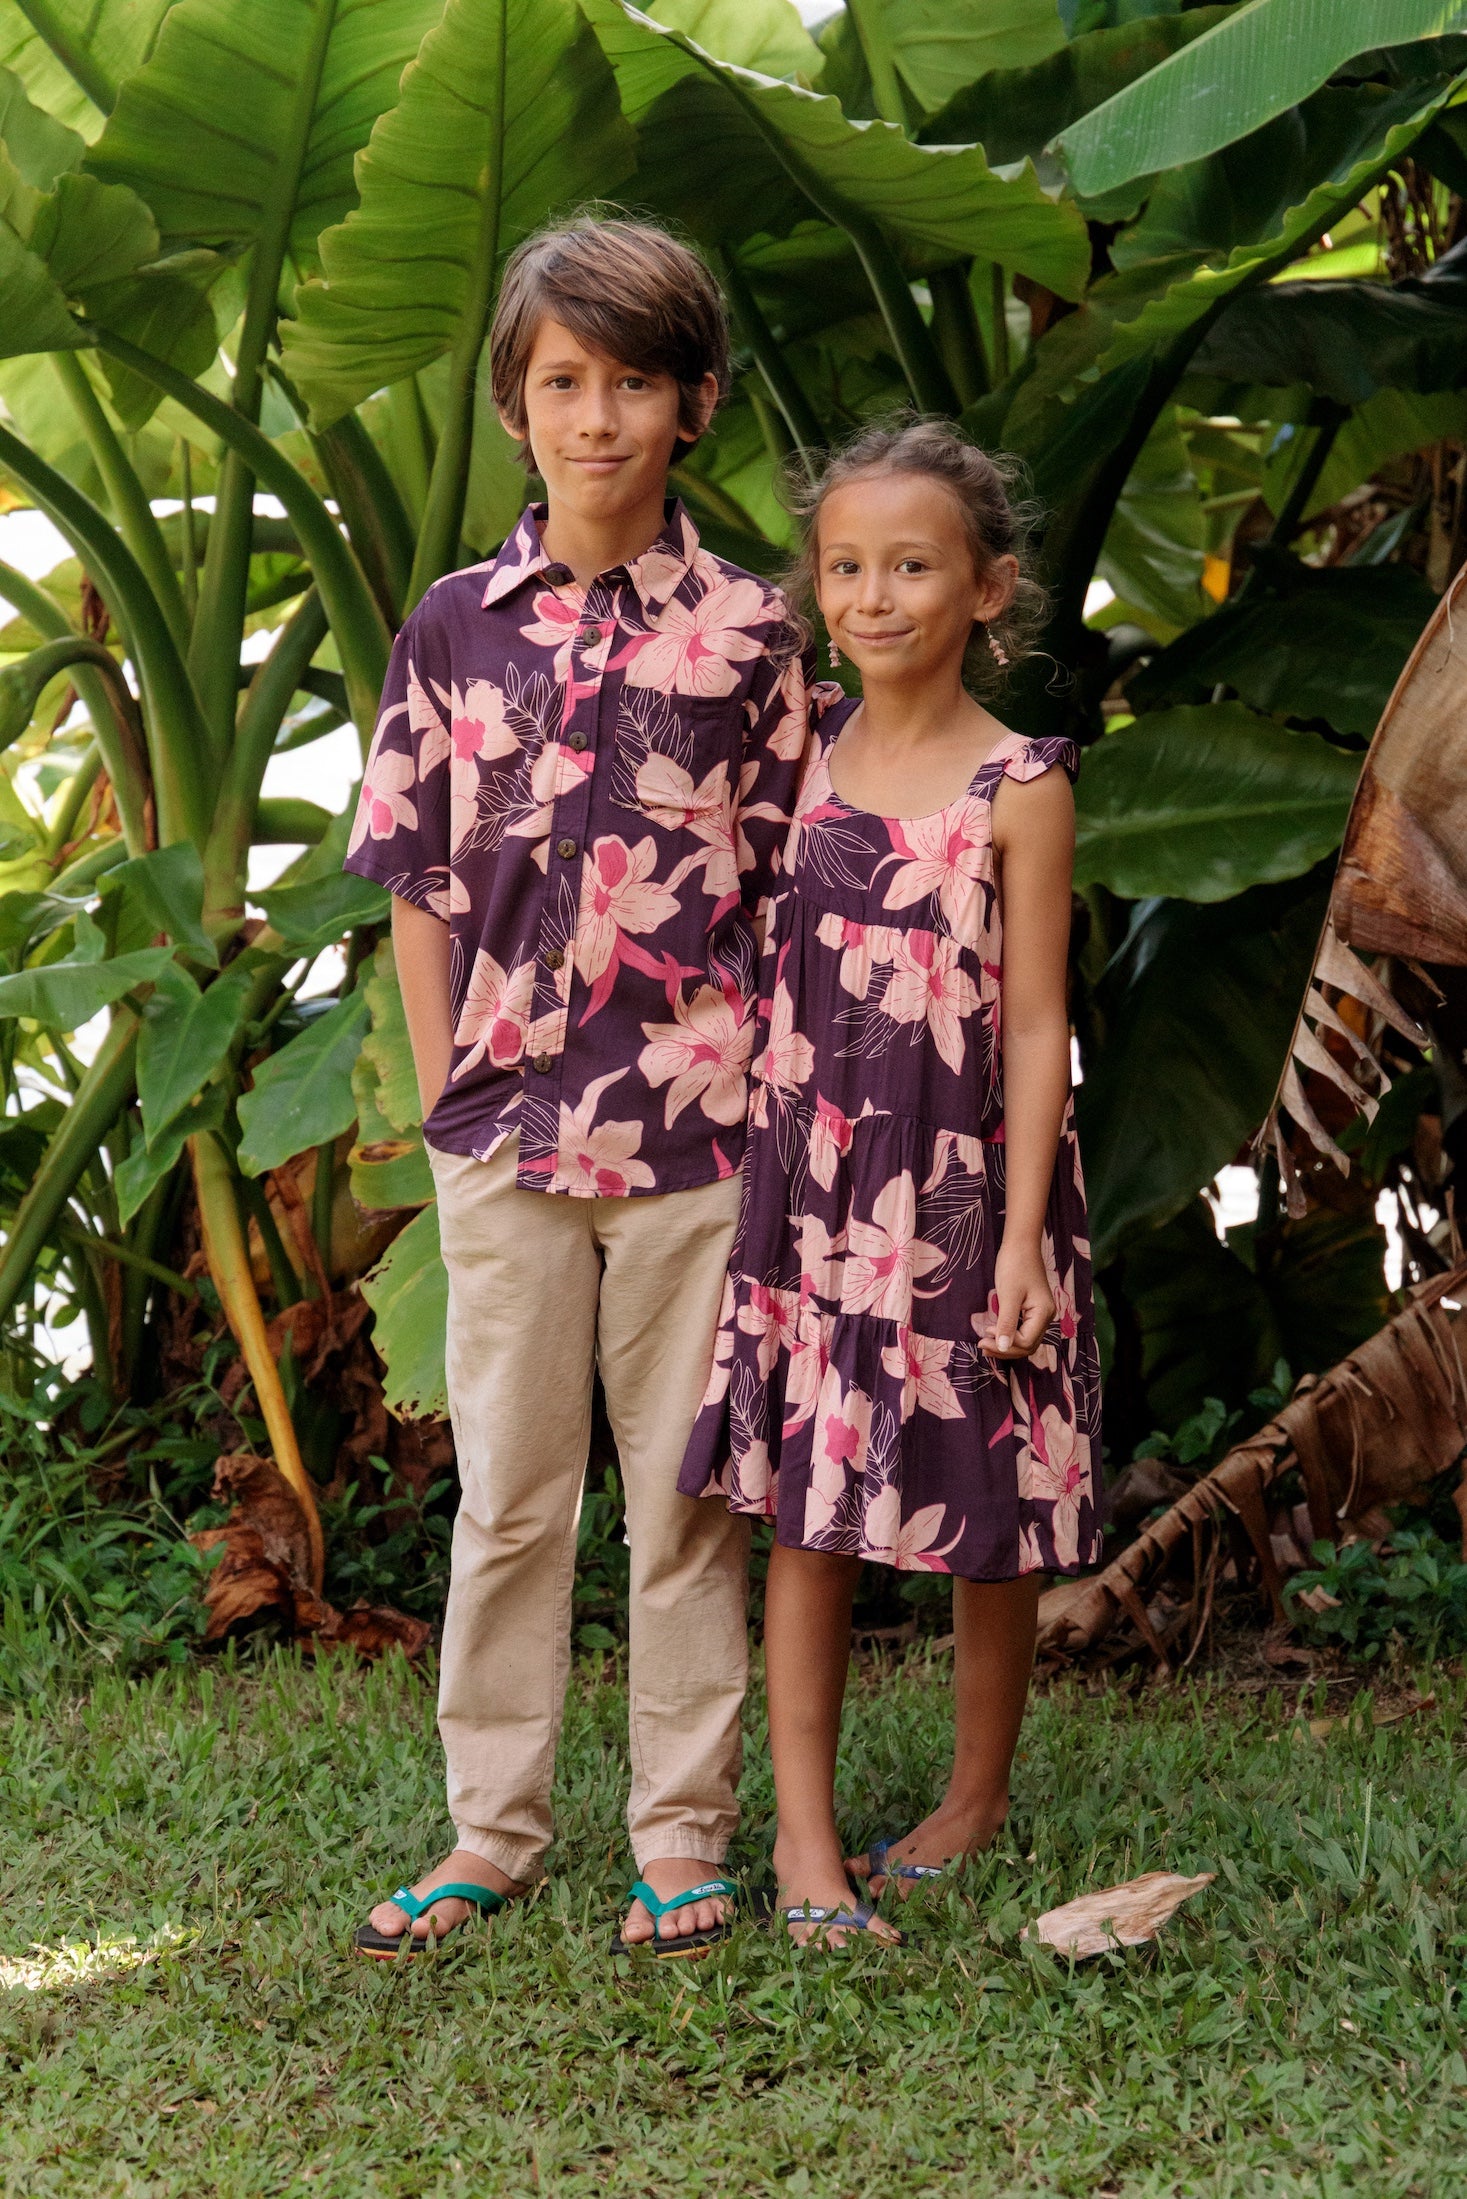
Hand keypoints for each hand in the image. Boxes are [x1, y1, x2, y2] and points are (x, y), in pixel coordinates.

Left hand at [978, 1239, 1054, 1359]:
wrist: (1020, 1244)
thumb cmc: (1015, 1266)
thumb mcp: (1008, 1295)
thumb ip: (1007, 1323)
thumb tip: (1003, 1347)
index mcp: (1044, 1313)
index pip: (1026, 1342)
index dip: (1005, 1345)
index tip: (984, 1336)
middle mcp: (1046, 1316)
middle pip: (1027, 1345)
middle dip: (1005, 1349)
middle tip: (981, 1345)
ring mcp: (1040, 1313)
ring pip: (1025, 1339)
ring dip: (1006, 1344)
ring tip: (985, 1342)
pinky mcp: (1032, 1309)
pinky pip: (1023, 1329)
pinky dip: (1009, 1334)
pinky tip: (994, 1331)